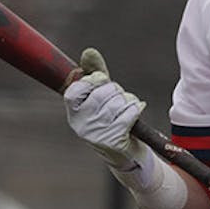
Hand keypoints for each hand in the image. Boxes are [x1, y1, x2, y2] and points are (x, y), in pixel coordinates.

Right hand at [64, 48, 146, 168]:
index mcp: (73, 113)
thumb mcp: (102, 97)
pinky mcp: (113, 141)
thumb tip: (89, 52)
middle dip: (116, 90)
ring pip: (117, 102)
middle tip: (119, 99)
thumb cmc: (112, 121)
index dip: (94, 80)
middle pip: (102, 92)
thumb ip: (95, 74)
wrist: (127, 156)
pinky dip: (136, 109)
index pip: (77, 88)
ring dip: (128, 100)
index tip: (103, 83)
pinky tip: (136, 112)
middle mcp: (81, 125)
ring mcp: (96, 134)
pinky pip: (128, 113)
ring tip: (127, 108)